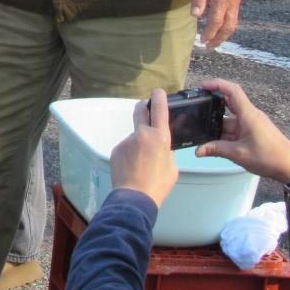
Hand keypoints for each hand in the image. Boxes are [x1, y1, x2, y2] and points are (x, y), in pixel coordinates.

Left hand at [110, 88, 178, 207]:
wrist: (134, 197)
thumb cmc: (157, 184)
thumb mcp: (172, 167)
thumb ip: (167, 151)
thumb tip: (162, 146)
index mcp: (159, 137)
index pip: (159, 109)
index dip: (159, 97)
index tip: (158, 92)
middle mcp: (141, 135)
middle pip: (140, 111)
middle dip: (144, 106)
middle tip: (147, 108)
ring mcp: (126, 141)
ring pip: (135, 136)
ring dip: (139, 143)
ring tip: (143, 164)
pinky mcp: (116, 149)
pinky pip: (126, 147)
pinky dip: (130, 154)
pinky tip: (133, 167)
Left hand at [191, 0, 242, 49]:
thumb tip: (196, 16)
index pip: (216, 21)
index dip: (209, 33)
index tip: (202, 42)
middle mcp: (233, 0)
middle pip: (229, 26)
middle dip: (219, 39)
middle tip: (209, 47)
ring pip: (233, 22)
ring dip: (224, 33)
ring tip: (214, 41)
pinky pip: (234, 15)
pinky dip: (227, 25)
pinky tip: (218, 27)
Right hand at [196, 78, 289, 181]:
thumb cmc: (270, 157)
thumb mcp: (239, 154)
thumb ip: (216, 150)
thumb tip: (198, 150)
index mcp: (248, 114)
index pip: (232, 90)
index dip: (216, 84)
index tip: (202, 87)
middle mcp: (250, 116)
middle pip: (227, 105)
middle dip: (212, 109)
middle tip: (197, 112)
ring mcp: (252, 124)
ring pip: (229, 121)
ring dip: (218, 128)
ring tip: (204, 137)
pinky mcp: (253, 132)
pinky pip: (235, 129)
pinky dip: (225, 135)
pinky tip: (216, 144)